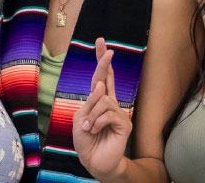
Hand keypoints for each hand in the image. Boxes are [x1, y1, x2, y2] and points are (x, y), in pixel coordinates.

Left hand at [74, 38, 130, 179]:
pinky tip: (95, 131)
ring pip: (103, 101)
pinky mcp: (124, 124)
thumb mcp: (81, 119)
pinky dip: (96, 123)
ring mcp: (118, 112)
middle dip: (105, 61)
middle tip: (107, 47)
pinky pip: (108, 114)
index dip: (101, 60)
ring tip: (89, 128)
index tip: (100, 42)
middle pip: (107, 78)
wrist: (94, 161)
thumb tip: (101, 86)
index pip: (100, 77)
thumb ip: (90, 103)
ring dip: (92, 116)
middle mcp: (110, 103)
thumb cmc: (86, 141)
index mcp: (98, 101)